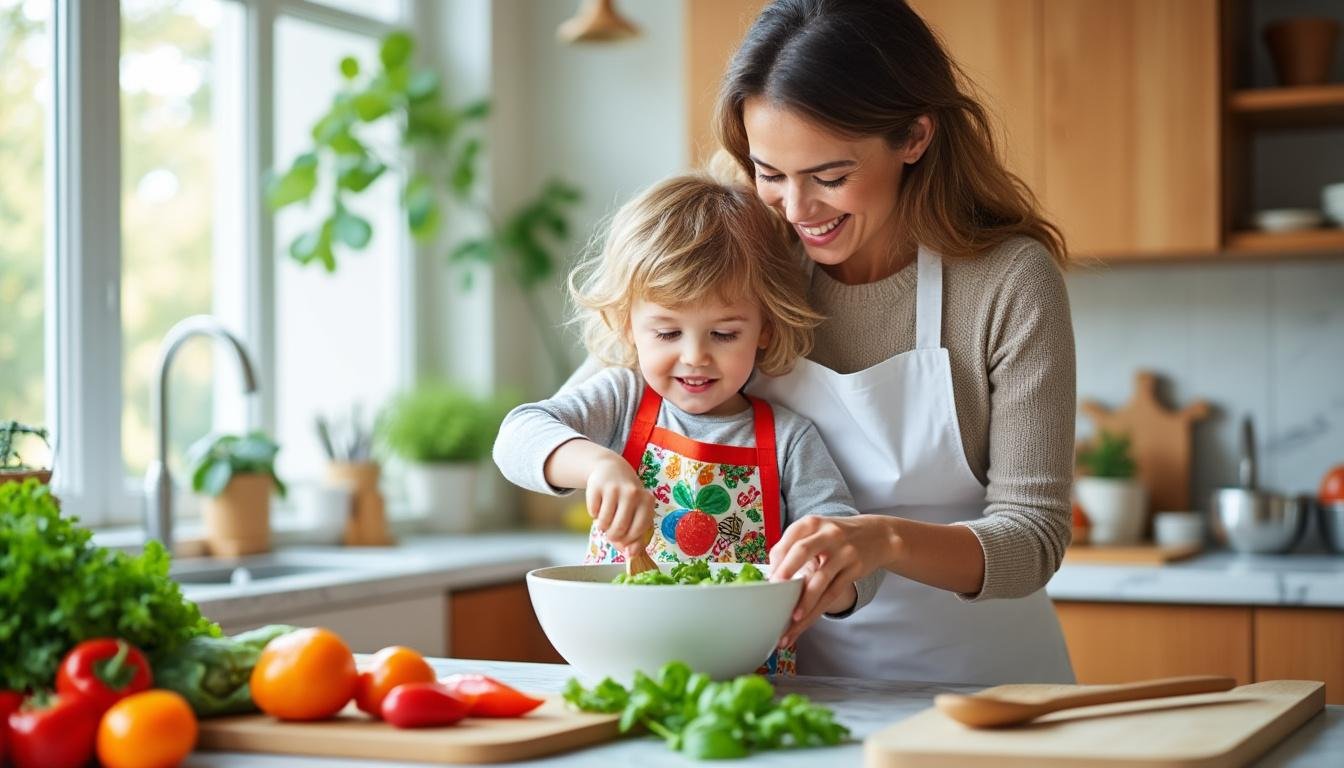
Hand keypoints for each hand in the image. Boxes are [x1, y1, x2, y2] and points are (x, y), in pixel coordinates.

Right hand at [585, 454, 654, 550]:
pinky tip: (599, 506)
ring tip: (606, 518)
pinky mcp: (597, 486)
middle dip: (612, 536)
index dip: (629, 542)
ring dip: (602, 526)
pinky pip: (593, 512)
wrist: (612, 470)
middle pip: (620, 529)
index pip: (638, 531)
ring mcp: (615, 488)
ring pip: (604, 522)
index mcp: (647, 501)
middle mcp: (633, 493)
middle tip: (611, 533)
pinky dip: (594, 514)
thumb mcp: (636, 512)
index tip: (624, 543)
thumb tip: (630, 555)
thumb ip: (635, 536)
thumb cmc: (627, 497)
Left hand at [769, 514, 894, 645]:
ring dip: (804, 601)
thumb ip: (795, 546)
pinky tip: (806, 619)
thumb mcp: (816, 531)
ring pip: (820, 579)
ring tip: (791, 620)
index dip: (776, 562)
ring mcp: (843, 552)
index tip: (768, 582)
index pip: (788, 541)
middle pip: (802, 551)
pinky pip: (833, 592)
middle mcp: (828, 534)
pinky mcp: (854, 570)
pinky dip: (817, 608)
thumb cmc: (837, 536)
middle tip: (773, 592)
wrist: (879, 535)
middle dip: (786, 572)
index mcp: (811, 523)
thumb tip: (772, 576)